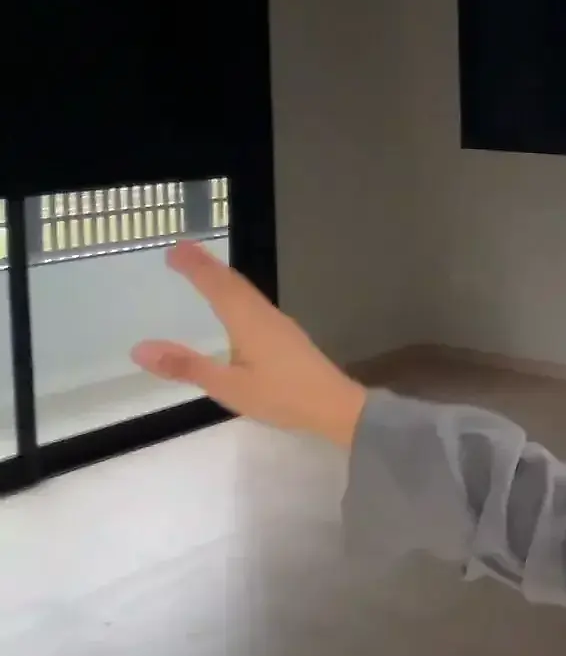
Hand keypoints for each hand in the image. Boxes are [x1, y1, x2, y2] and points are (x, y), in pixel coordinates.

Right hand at [130, 240, 368, 447]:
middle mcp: (265, 315)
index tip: (173, 249)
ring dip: (222, 277)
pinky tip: (235, 305)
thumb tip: (140, 348)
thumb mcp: (228, 387)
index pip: (217, 286)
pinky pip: (254, 304)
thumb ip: (186, 366)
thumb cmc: (282, 397)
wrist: (335, 407)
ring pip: (246, 292)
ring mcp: (279, 324)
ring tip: (202, 269)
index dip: (195, 266)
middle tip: (182, 250)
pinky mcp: (287, 336)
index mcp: (249, 322)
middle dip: (206, 265)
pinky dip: (236, 294)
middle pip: (232, 283)